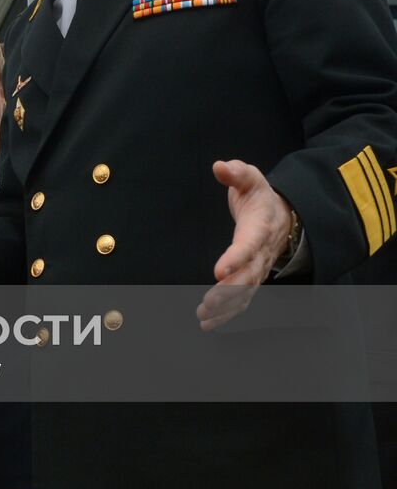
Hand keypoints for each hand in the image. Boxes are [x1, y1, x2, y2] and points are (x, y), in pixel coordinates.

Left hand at [197, 160, 293, 330]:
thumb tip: (220, 166)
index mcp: (259, 228)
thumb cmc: (260, 196)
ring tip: (204, 317)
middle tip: (208, 303)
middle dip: (228, 292)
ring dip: (226, 307)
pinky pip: (242, 299)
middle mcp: (260, 252)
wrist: (283, 215)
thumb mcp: (250, 178)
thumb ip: (236, 173)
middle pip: (247, 277)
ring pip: (245, 293)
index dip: (235, 259)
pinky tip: (209, 322)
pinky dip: (227, 312)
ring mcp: (258, 268)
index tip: (219, 271)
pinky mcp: (252, 277)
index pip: (248, 246)